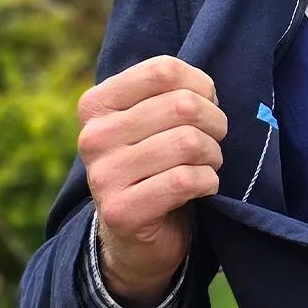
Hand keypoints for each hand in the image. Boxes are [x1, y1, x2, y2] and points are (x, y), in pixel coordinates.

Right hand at [77, 55, 226, 307]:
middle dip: (215, 124)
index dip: (201, 86)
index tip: (206, 105)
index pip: (164, 70)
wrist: (134, 237)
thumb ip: (172, 92)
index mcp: (97, 104)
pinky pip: (185, 180)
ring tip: (207, 165)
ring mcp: (103, 175)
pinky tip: (202, 188)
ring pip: (187, 143)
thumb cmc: (155, 164)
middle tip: (214, 141)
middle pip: (183, 105)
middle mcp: (93, 137)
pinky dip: (208, 182)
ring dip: (213, 155)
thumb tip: (207, 89)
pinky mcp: (121, 211)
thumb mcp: (153, 120)